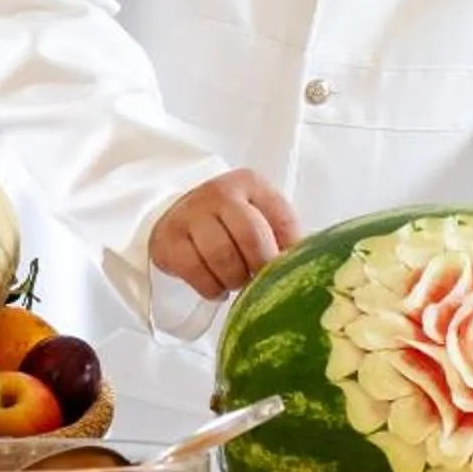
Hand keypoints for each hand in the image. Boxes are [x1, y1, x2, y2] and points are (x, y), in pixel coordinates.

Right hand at [149, 169, 299, 302]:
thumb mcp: (260, 215)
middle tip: (259, 280)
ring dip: (235, 279)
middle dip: (260, 267)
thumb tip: (303, 269)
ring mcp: (190, 214)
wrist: (177, 211)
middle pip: (251, 235)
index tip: (284, 269)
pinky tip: (217, 287)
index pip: (281, 218)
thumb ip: (283, 235)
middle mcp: (219, 193)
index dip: (287, 251)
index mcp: (250, 183)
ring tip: (237, 282)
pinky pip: (195, 271)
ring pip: (221, 255)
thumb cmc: (230, 220)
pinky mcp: (169, 239)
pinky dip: (211, 287)